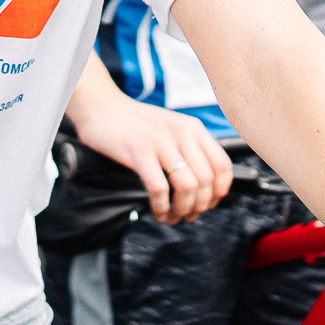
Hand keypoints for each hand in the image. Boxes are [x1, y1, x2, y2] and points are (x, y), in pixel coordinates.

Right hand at [68, 96, 233, 222]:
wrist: (102, 107)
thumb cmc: (136, 123)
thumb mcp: (172, 127)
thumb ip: (189, 148)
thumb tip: (204, 185)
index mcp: (193, 128)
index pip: (222, 165)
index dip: (220, 192)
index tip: (209, 204)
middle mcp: (182, 133)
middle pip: (206, 181)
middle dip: (200, 206)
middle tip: (188, 216)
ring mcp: (160, 142)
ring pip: (187, 187)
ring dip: (182, 210)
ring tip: (173, 217)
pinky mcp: (139, 152)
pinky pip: (160, 189)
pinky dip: (162, 207)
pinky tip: (158, 211)